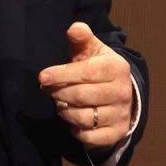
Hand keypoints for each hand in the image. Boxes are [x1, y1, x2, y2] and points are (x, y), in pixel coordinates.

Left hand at [39, 22, 133, 148]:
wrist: (122, 94)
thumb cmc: (100, 69)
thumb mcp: (92, 50)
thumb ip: (82, 38)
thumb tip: (74, 28)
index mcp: (117, 67)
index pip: (87, 72)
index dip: (62, 75)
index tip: (42, 77)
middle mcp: (123, 91)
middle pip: (81, 96)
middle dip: (60, 94)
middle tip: (49, 91)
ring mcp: (121, 114)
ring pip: (84, 118)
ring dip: (65, 112)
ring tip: (61, 104)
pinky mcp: (116, 132)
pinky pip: (89, 137)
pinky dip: (76, 130)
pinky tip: (73, 120)